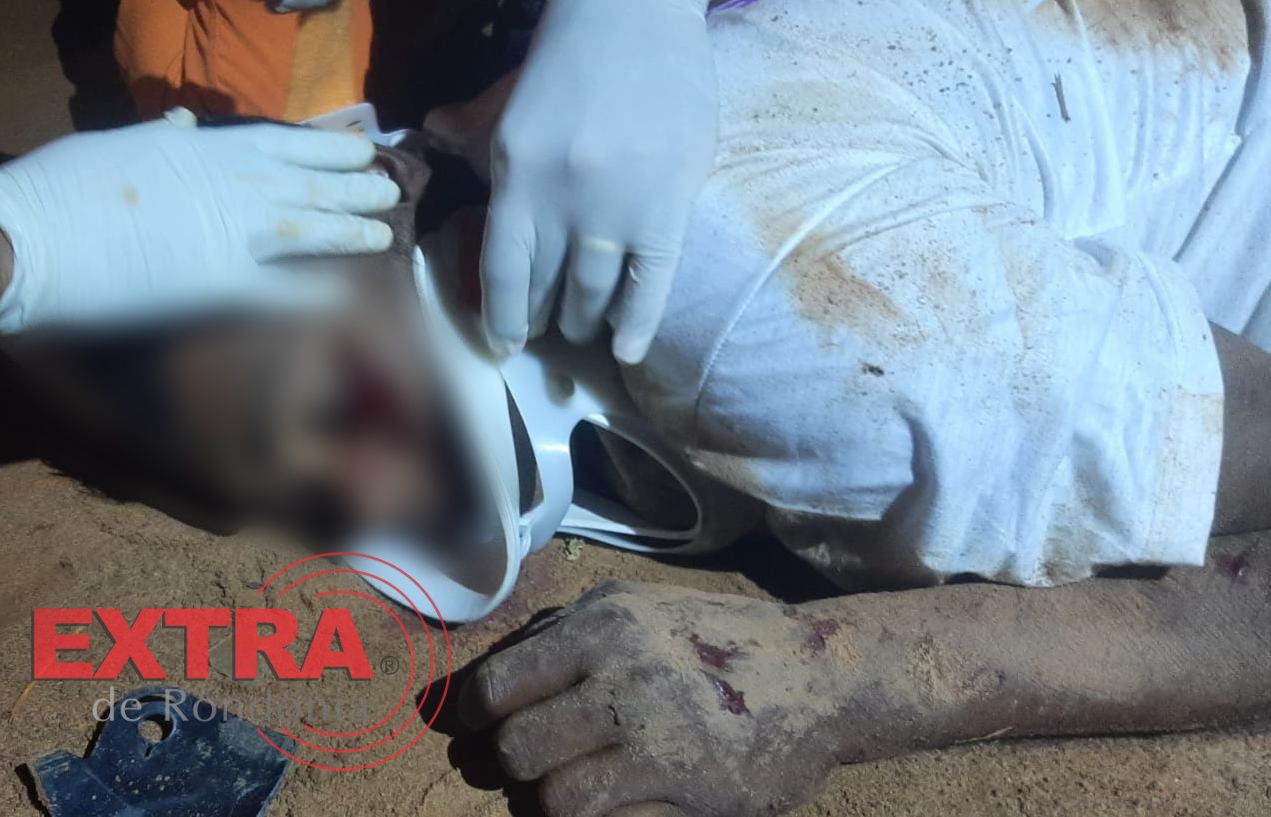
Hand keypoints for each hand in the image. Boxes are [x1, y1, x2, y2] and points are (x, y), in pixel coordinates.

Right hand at [0, 109, 399, 333]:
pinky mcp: (223, 285)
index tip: (361, 149)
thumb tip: (185, 129)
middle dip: (354, 188)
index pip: (287, 143)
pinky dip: (316, 296)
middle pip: (311, 185)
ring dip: (351, 231)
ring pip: (311, 230)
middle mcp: (235, 186)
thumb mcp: (119, 144)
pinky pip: (284, 292)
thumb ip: (162, 140)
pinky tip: (344, 298)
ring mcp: (234, 234)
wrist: (37, 235)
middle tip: (389, 189)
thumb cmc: (68, 186)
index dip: (330, 147)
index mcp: (209, 149)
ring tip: (384, 233)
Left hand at [461, 581, 938, 816]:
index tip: (477, 736)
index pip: (495, 682)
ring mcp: (645, 723)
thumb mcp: (640, 612)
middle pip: (508, 740)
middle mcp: (614, 664)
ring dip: (544, 798)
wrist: (822, 674)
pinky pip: (585, 813)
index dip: (473, 719)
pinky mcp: (675, 776)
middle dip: (508, 766)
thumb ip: (567, 635)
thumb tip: (489, 678)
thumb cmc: (721, 646)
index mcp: (599, 621)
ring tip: (569, 792)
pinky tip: (602, 808)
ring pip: (541, 786)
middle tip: (527, 772)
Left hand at [476, 0, 717, 362]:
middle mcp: (563, 199)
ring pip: (596, 289)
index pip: (503, 268)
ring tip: (580, 327)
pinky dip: (638, 322)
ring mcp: (618, 208)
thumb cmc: (569, 56)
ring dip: (584, 318)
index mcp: (517, 173)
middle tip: (543, 333)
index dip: (500, 316)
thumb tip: (431, 133)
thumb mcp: (508, 96)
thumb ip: (472, 128)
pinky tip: (625, 351)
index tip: (501, 343)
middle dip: (542, 317)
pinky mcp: (668, 207)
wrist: (638, 15)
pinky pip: (652, 282)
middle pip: (547, 283)